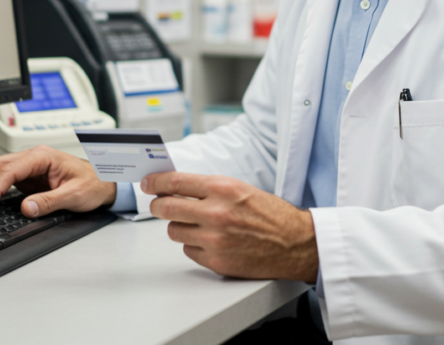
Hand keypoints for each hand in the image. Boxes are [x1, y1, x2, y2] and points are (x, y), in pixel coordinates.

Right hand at [0, 145, 116, 217]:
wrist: (104, 183)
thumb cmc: (93, 184)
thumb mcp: (74, 195)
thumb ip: (50, 202)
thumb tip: (26, 208)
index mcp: (44, 156)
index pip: (10, 170)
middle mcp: (34, 158)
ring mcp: (30, 167)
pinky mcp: (29, 177)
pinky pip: (5, 180)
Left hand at [143, 172, 318, 282]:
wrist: (295, 243)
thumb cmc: (271, 214)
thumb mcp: (240, 189)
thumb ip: (208, 188)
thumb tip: (176, 187)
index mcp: (223, 189)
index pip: (175, 183)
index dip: (156, 183)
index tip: (148, 183)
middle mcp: (216, 213)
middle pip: (166, 208)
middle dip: (158, 206)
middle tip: (159, 205)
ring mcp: (214, 239)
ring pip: (175, 231)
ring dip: (180, 226)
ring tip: (199, 224)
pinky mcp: (216, 261)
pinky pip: (189, 250)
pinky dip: (195, 245)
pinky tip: (213, 241)